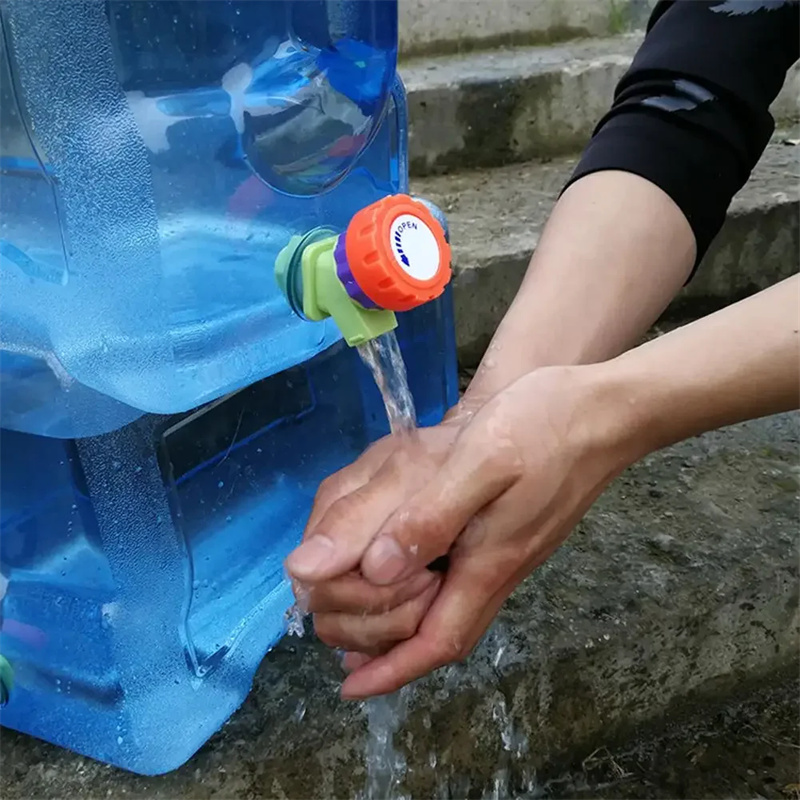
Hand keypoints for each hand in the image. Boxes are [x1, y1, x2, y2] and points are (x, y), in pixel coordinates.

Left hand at [287, 365, 634, 697]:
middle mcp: (500, 567)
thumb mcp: (481, 461)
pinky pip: (464, 579)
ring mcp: (511, 551)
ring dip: (409, 625)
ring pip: (454, 608)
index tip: (350, 689)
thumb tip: (376, 569)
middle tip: (344, 652)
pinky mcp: (516, 531)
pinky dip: (429, 590)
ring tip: (366, 621)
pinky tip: (413, 568)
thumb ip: (431, 515)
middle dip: (394, 653)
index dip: (392, 670)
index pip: (438, 639)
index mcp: (488, 560)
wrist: (607, 412)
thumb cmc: (544, 428)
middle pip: (444, 633)